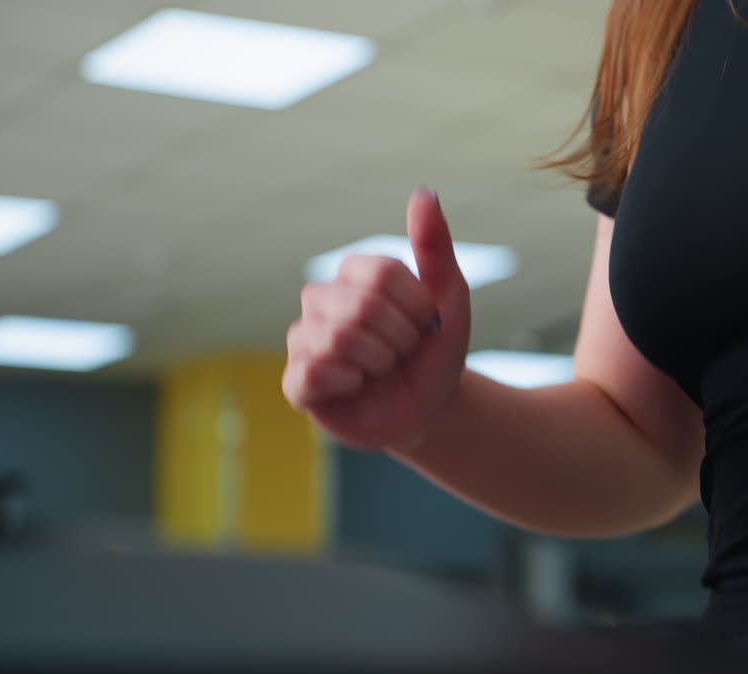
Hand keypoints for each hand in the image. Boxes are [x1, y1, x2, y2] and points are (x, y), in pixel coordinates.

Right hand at [283, 188, 471, 449]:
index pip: (381, 273)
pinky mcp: (297, 382)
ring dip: (380, 361)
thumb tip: (424, 192)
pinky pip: (315, 371)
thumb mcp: (450, 298)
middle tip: (403, 351)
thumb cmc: (436, 350)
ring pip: (339, 338)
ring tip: (382, 368)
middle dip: (400, 337)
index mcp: (355, 274)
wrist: (432, 408)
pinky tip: (357, 386)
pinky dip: (351, 383)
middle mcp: (321, 301)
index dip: (415, 306)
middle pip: (361, 306)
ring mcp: (304, 340)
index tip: (425, 323)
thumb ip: (435, 246)